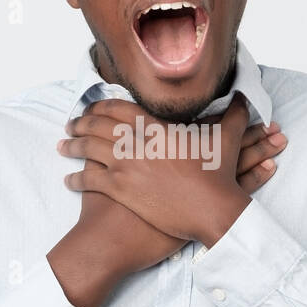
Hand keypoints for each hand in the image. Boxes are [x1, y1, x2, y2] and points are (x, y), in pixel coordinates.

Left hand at [58, 95, 257, 244]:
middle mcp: (137, 141)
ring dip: (72, 146)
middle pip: (98, 125)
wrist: (212, 209)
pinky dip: (76, 178)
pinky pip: (89, 179)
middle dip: (80, 123)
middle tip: (70, 124)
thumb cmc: (219, 176)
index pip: (120, 108)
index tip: (91, 108)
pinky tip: (68, 180)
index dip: (101, 106)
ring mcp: (126, 165)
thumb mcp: (227, 139)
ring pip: (88, 150)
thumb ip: (233, 114)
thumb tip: (244, 98)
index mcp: (157, 126)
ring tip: (62, 146)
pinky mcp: (121, 189)